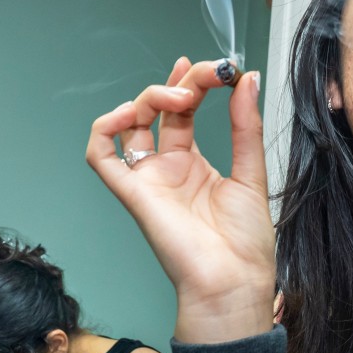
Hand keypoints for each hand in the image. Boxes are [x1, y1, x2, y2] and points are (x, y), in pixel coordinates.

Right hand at [86, 57, 276, 343]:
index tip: (222, 69)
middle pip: (159, 110)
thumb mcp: (252, 174)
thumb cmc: (245, 245)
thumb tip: (246, 80)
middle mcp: (168, 169)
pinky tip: (131, 113)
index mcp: (195, 166)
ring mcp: (148, 180)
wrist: (233, 283)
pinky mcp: (133, 193)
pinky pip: (100, 156)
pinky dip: (104, 128)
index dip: (195, 82)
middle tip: (206, 75)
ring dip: (151, 97)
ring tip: (180, 96)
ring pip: (130, 123)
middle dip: (181, 82)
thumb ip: (245, 126)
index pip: (185, 111)